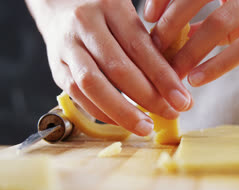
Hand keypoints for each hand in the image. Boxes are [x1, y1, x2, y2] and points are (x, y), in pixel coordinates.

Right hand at [26, 0, 192, 135]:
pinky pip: (77, 94)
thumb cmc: (103, 13)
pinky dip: (102, 112)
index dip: (164, 78)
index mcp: (111, 7)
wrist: (57, 4)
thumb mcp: (127, 16)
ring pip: (93, 84)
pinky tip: (122, 121)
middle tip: (171, 114)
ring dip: (123, 111)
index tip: (182, 100)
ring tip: (146, 127)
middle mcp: (85, 24)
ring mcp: (66, 46)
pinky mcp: (56, 66)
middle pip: (118, 68)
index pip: (141, 48)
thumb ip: (148, 45)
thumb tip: (174, 85)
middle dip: (148, 98)